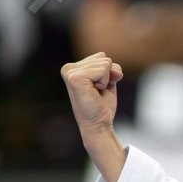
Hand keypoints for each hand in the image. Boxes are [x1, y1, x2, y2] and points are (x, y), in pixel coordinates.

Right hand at [60, 52, 126, 181]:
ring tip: (96, 93)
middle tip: (98, 92)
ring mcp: (70, 72)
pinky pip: (103, 69)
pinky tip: (95, 92)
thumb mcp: (108, 81)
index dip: (109, 73)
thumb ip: (111, 68)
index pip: (102, 57)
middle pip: (104, 58)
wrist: (98, 124)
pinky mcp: (75, 78)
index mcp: (73, 68)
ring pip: (105, 63)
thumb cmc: (102, 106)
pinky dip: (105, 82)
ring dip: (106, 80)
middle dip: (109, 76)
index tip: (99, 88)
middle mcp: (68, 68)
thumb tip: (114, 67)